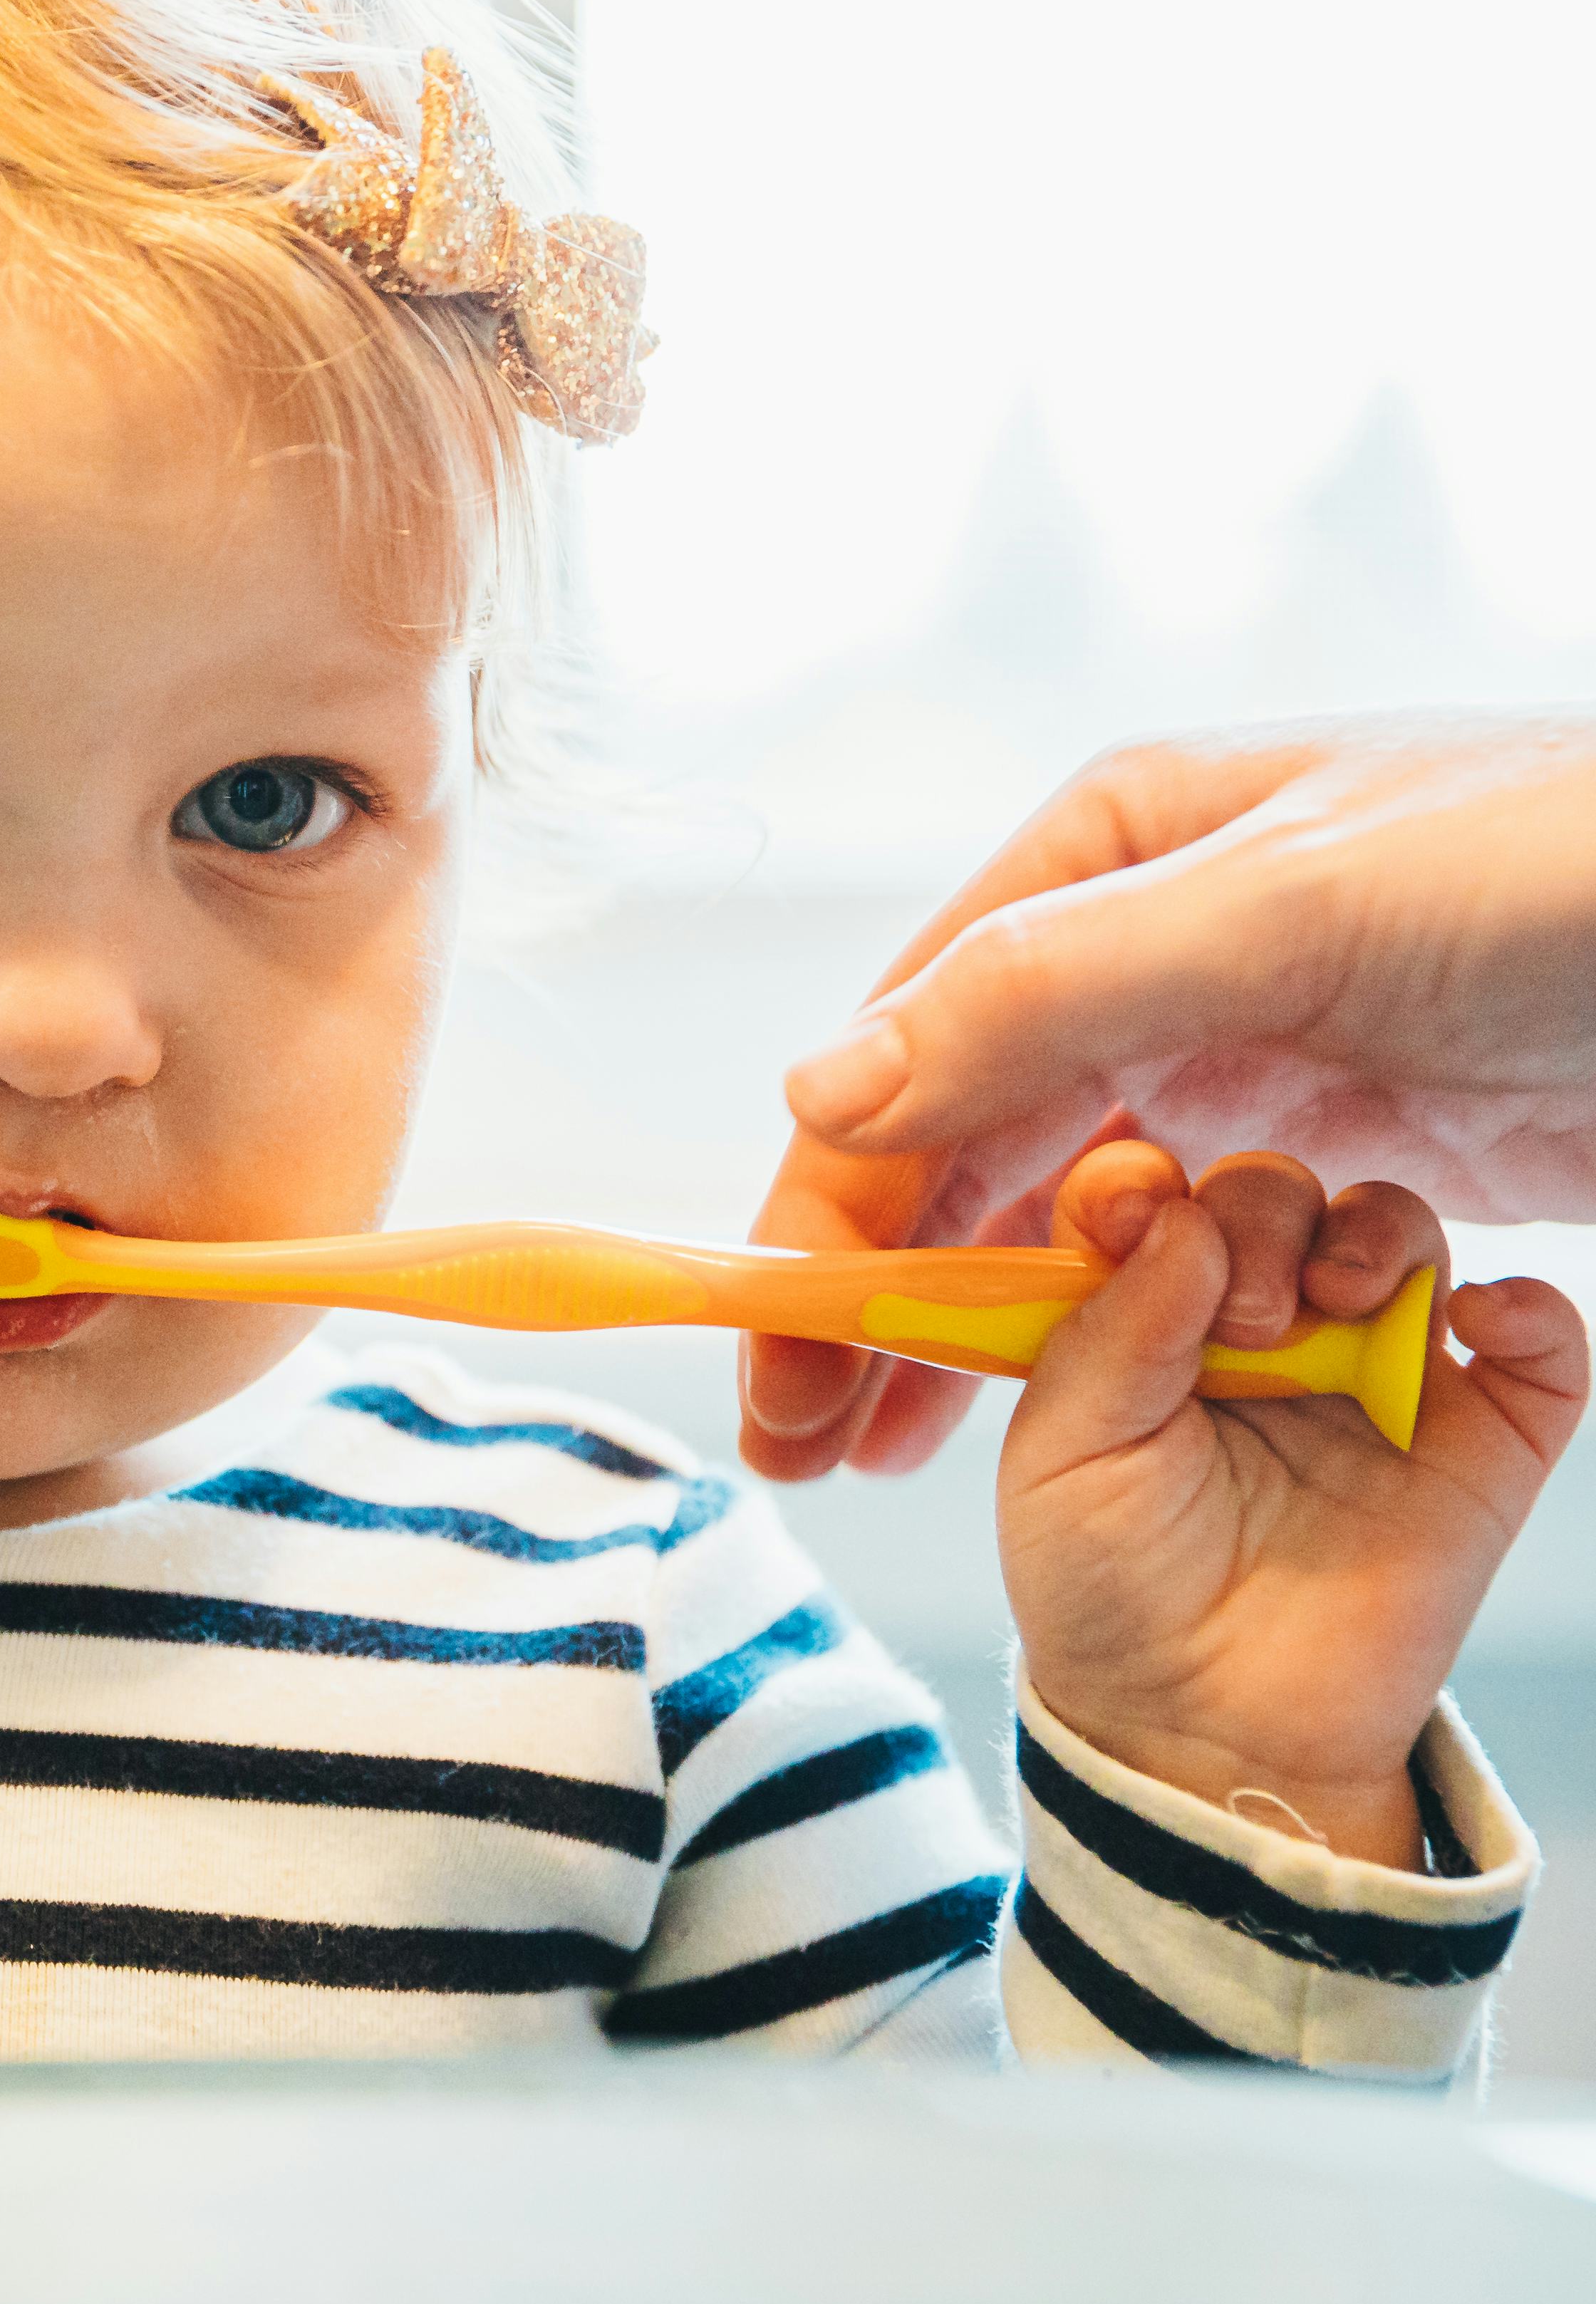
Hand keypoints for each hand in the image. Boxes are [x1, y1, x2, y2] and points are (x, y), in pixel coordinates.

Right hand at [747, 715, 1595, 1480]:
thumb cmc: (1558, 876)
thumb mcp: (1280, 912)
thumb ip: (1047, 997)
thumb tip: (825, 1090)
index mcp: (1108, 856)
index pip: (909, 1050)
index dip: (826, 1207)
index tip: (785, 1350)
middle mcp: (1148, 946)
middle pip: (956, 1137)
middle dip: (869, 1285)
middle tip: (809, 1434)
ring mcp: (1239, 1042)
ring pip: (1050, 1199)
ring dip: (965, 1322)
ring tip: (888, 1447)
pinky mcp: (1325, 1132)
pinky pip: (1173, 1239)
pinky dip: (1095, 1319)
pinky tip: (1043, 1397)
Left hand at [999, 1141, 1585, 1866]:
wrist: (1202, 1725)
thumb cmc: (1109, 1588)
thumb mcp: (1062, 1456)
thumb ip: (1110, 1332)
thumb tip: (1183, 1216)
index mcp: (1146, 1316)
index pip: (1156, 1195)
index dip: (1143, 1181)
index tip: (1127, 1212)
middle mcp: (1262, 1327)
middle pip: (1280, 1192)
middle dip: (1262, 1213)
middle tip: (1245, 1312)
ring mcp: (1374, 1376)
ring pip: (1402, 1232)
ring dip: (1375, 1230)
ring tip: (1335, 1297)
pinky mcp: (1475, 1442)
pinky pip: (1544, 1344)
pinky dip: (1533, 1308)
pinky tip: (1480, 1318)